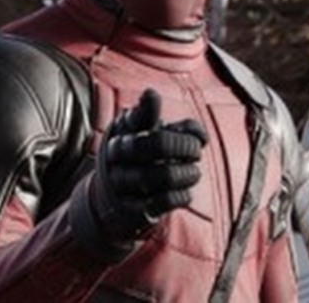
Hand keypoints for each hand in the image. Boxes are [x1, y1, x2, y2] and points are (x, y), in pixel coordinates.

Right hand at [90, 88, 208, 244]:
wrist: (108, 202)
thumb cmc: (139, 160)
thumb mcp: (149, 136)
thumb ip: (178, 128)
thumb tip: (201, 135)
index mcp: (121, 131)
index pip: (136, 115)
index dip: (149, 106)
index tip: (156, 100)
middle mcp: (117, 155)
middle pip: (158, 143)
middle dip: (186, 145)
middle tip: (195, 151)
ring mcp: (122, 182)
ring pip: (165, 174)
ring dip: (188, 173)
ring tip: (193, 172)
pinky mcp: (132, 208)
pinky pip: (164, 201)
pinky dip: (182, 195)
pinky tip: (185, 192)